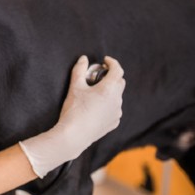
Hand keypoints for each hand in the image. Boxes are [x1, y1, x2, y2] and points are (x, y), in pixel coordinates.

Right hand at [19, 55, 125, 177]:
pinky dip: (108, 104)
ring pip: (117, 96)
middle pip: (120, 82)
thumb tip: (83, 59)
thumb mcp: (74, 87)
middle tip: (98, 76)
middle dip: (112, 76)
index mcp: (109, 89)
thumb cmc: (74, 110)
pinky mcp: (114, 122)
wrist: (74, 135)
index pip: (117, 70)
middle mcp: (117, 100)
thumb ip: (79, 70)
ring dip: (110, 91)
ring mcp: (117, 112)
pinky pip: (114, 109)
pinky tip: (96, 107)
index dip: (112, 62)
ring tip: (95, 93)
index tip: (105, 61)